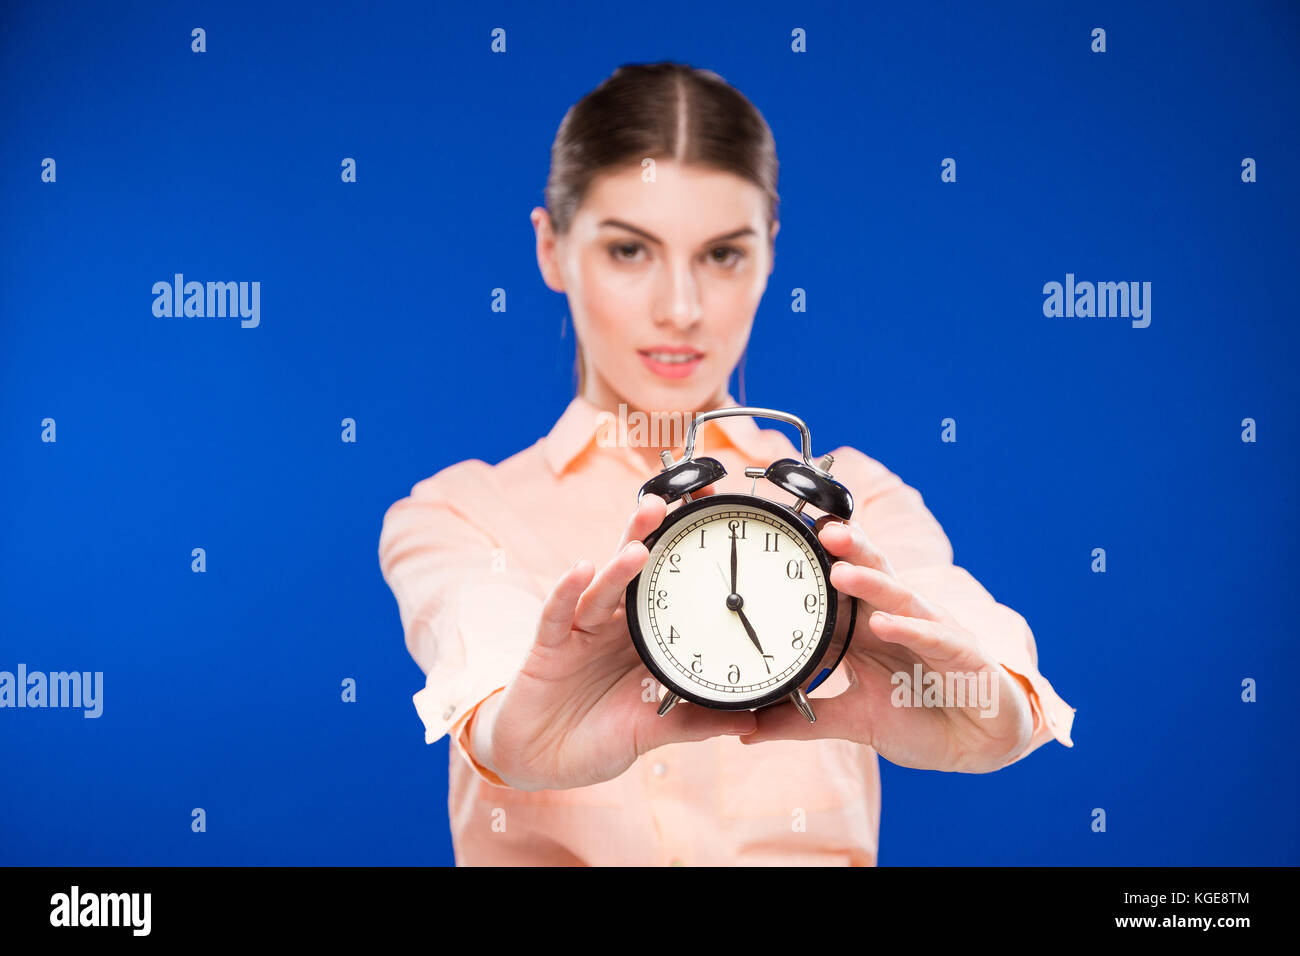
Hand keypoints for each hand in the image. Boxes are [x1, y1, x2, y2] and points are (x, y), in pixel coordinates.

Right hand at [471, 484, 754, 790]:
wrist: (540, 761)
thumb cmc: (597, 739)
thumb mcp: (653, 732)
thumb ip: (696, 722)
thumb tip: (752, 719)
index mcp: (644, 638)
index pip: (668, 585)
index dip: (684, 551)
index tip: (710, 514)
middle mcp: (614, 626)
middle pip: (633, 572)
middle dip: (649, 535)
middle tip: (668, 502)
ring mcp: (580, 631)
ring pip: (601, 588)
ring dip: (619, 566)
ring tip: (639, 544)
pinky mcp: (548, 646)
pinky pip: (557, 614)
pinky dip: (567, 591)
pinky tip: (581, 569)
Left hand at [738, 516, 1034, 772]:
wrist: (977, 747)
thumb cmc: (920, 718)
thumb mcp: (852, 721)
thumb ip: (799, 722)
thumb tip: (743, 729)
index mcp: (870, 628)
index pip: (842, 584)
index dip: (819, 558)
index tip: (785, 534)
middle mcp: (900, 620)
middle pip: (872, 573)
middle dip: (848, 547)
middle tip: (818, 528)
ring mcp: (932, 632)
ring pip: (901, 596)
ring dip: (872, 582)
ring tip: (840, 570)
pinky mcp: (963, 656)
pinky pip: (934, 637)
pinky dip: (911, 629)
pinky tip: (887, 624)